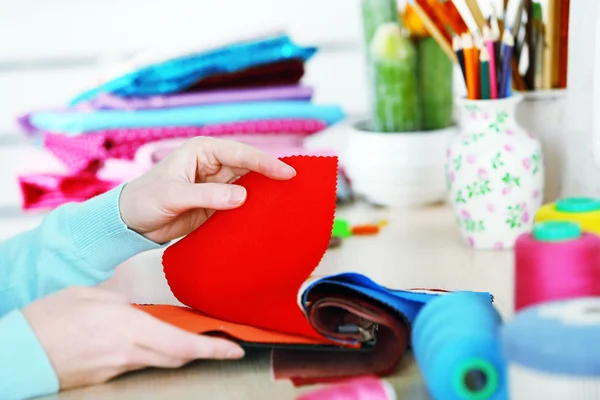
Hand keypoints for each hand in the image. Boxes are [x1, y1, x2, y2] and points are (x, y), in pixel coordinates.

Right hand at [22, 287, 244, 389]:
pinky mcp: (106, 377)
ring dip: (179, 351)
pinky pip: (140, 366)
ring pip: (161, 362)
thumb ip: (124, 299)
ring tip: (192, 337)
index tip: (236, 349)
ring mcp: (117, 369)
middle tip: (221, 340)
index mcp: (129, 330)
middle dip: (202, 351)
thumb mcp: (93, 296)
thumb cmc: (51, 318)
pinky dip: (154, 354)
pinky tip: (152, 341)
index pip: (182, 345)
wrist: (18, 351)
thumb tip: (143, 298)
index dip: (213, 349)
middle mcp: (128, 354)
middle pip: (177, 357)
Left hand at [119, 137, 295, 243]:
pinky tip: (268, 214)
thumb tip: (243, 196)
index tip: (287, 172)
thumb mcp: (174, 195)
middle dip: (270, 176)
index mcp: (202, 151)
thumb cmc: (146, 200)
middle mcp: (213, 164)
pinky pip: (241, 205)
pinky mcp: (217, 204)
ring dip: (264, 193)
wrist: (131, 223)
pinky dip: (254, 209)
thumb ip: (208, 196)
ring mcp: (216, 185)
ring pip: (248, 186)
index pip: (240, 153)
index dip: (265, 162)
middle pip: (249, 167)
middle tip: (296, 185)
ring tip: (288, 200)